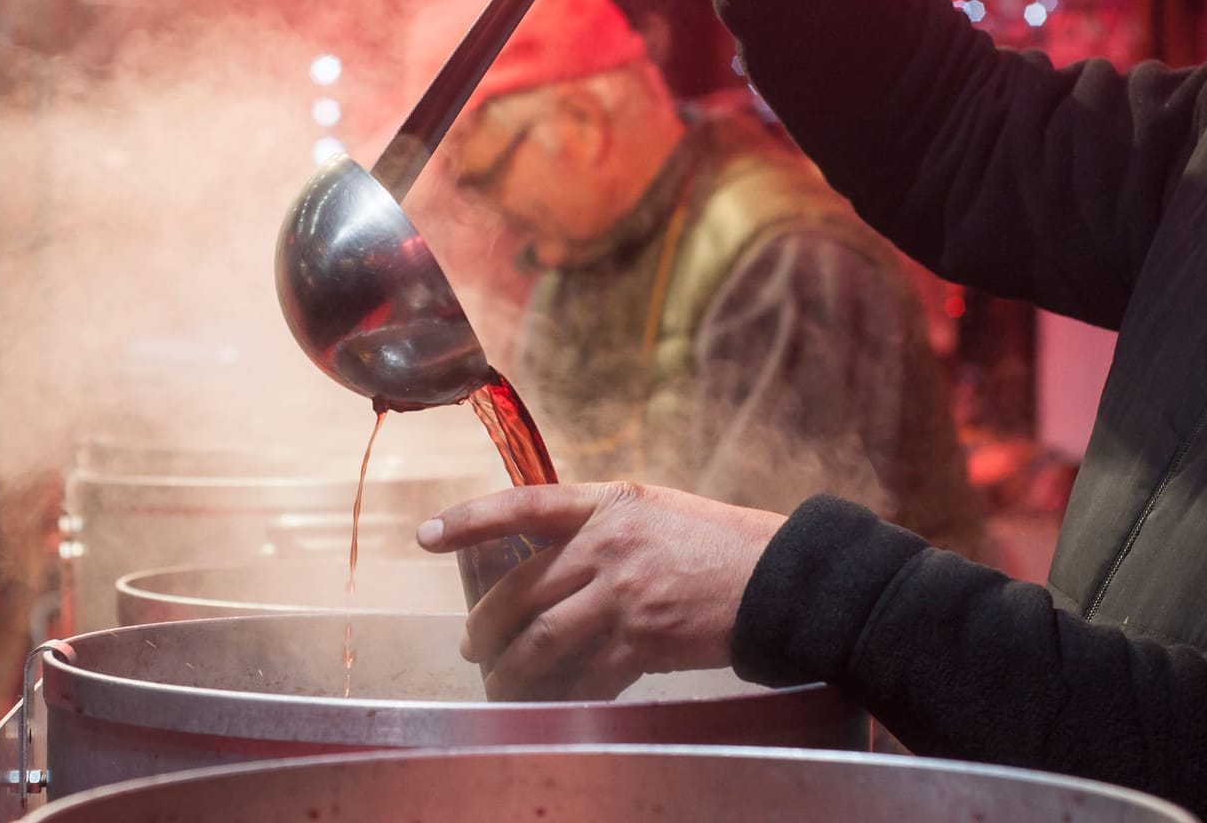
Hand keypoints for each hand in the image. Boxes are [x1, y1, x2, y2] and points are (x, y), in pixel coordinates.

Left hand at [416, 481, 784, 700]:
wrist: (780, 580)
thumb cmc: (719, 544)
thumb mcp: (655, 512)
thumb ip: (601, 527)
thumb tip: (549, 559)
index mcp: (609, 504)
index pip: (522, 505)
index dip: (469, 521)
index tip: (425, 536)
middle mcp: (609, 545)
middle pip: (522, 589)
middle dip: (485, 624)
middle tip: (470, 645)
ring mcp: (625, 594)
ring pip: (543, 638)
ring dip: (512, 668)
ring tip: (498, 683)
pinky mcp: (645, 641)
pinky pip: (588, 675)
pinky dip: (565, 693)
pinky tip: (554, 703)